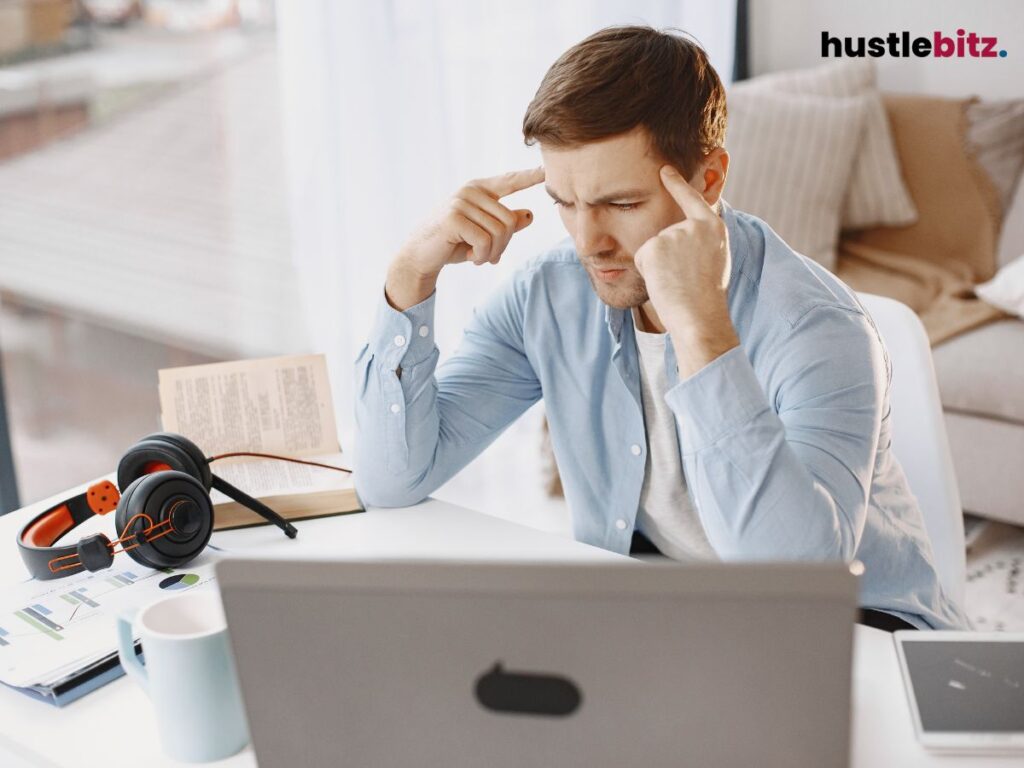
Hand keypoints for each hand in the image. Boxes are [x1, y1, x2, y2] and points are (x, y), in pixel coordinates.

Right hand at [387, 167, 544, 309]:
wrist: (420, 255)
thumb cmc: (453, 243)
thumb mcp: (483, 234)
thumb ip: (505, 224)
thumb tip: (530, 214)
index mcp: (479, 190)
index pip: (509, 181)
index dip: (529, 176)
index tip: (547, 169)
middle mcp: (471, 191)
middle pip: (509, 220)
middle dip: (503, 245)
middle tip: (490, 257)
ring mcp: (461, 202)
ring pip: (499, 233)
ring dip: (492, 253)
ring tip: (478, 257)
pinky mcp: (454, 218)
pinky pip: (485, 241)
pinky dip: (482, 256)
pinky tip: (471, 257)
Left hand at [633, 165, 731, 328]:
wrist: (699, 316)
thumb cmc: (707, 297)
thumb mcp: (715, 259)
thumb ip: (700, 240)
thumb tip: (681, 232)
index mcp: (714, 227)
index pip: (692, 199)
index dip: (677, 184)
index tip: (664, 169)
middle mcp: (694, 225)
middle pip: (667, 234)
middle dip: (668, 257)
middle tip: (685, 278)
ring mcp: (673, 233)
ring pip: (653, 247)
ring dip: (659, 266)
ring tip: (677, 281)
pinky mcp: (653, 246)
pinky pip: (643, 258)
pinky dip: (649, 272)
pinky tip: (665, 281)